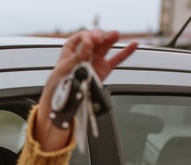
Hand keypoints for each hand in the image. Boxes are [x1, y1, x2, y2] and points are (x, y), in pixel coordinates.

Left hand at [35, 29, 137, 149]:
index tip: (89, 41)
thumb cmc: (56, 86)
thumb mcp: (63, 70)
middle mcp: (84, 54)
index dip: (86, 37)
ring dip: (110, 39)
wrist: (61, 104)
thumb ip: (76, 57)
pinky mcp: (103, 71)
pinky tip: (133, 44)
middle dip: (98, 36)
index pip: (80, 38)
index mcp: (70, 51)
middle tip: (100, 38)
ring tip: (115, 34)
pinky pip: (115, 61)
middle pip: (94, 40)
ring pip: (104, 48)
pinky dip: (125, 53)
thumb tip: (87, 44)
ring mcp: (94, 62)